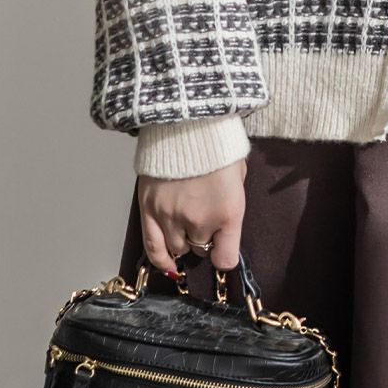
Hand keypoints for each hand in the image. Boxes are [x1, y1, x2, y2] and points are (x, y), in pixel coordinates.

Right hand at [138, 157, 246, 276]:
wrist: (187, 122)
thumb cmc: (218, 145)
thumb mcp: (238, 174)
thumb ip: (232, 203)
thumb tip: (225, 222)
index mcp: (228, 212)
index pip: (226, 258)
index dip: (224, 254)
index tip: (223, 249)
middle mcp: (199, 221)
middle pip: (200, 249)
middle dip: (204, 238)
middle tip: (204, 219)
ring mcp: (171, 217)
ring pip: (177, 248)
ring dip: (183, 241)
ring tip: (186, 226)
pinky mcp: (149, 210)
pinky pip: (152, 248)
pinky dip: (160, 259)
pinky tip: (167, 264)